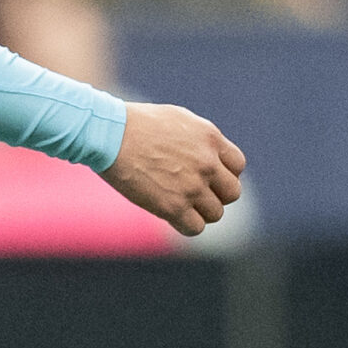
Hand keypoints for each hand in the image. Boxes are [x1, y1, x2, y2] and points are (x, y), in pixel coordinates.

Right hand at [101, 103, 244, 236]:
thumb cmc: (135, 124)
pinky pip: (195, 228)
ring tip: (181, 205)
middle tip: (196, 194)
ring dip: (200, 212)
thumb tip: (207, 155)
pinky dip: (186, 225)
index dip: (224, 174)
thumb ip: (199, 139)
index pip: (237, 166)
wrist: (110, 135)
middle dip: (216, 195)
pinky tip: (173, 216)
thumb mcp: (178, 120)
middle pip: (232, 193)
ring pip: (216, 213)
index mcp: (210, 139)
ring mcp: (192, 186)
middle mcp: (207, 163)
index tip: (208, 177)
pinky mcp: (173, 206)